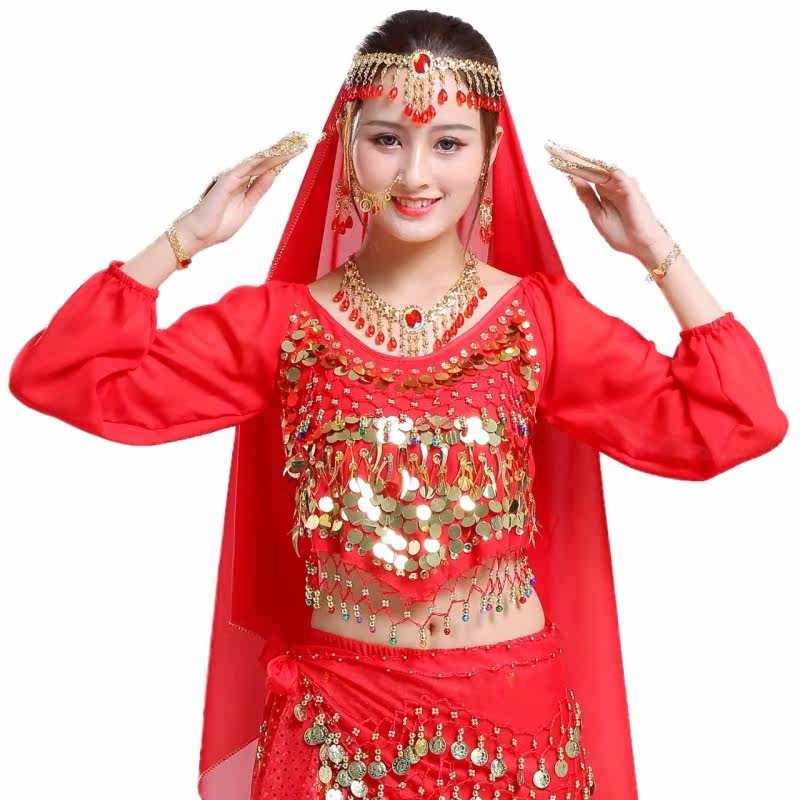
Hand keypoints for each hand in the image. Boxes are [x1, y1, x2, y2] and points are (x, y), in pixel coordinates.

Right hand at [177, 131, 308, 249]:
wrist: (200, 234)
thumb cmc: (219, 223)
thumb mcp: (247, 206)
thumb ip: (258, 189)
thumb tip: (272, 174)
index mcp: (244, 184)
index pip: (266, 169)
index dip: (281, 160)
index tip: (297, 152)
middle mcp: (239, 177)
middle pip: (264, 162)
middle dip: (281, 152)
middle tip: (299, 142)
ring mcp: (232, 178)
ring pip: (256, 162)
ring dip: (274, 154)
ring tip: (290, 146)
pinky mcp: (225, 182)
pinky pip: (243, 169)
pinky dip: (256, 162)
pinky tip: (269, 156)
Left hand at [544, 140, 672, 264]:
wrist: (639, 245)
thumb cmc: (620, 231)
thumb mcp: (597, 213)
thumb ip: (587, 195)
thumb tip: (573, 179)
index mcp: (603, 190)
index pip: (583, 175)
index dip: (568, 167)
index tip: (552, 159)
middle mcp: (611, 183)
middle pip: (588, 167)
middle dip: (571, 158)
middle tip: (552, 148)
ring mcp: (621, 184)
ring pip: (599, 168)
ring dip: (583, 160)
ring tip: (566, 153)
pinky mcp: (630, 188)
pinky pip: (616, 174)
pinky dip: (604, 168)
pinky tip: (591, 163)